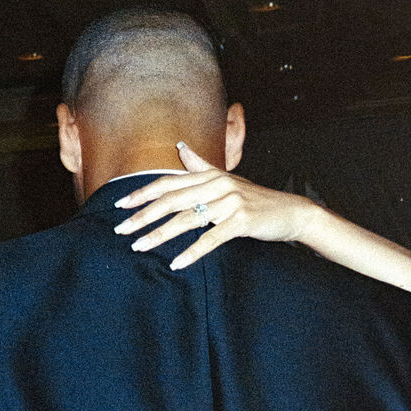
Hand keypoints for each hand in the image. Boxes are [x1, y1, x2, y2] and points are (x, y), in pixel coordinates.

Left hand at [113, 144, 315, 269]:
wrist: (290, 211)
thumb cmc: (255, 198)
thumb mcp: (227, 179)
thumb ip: (200, 166)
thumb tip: (180, 147)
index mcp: (209, 176)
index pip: (168, 183)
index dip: (142, 193)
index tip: (120, 205)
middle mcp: (217, 185)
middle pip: (172, 200)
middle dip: (143, 215)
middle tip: (120, 229)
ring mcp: (229, 202)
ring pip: (186, 219)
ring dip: (160, 235)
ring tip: (139, 247)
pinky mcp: (241, 221)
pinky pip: (211, 238)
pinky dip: (192, 252)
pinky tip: (176, 263)